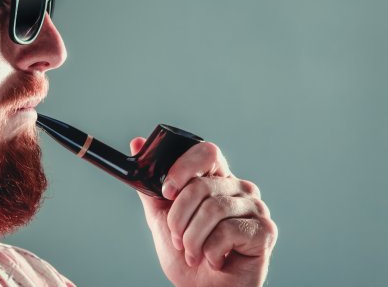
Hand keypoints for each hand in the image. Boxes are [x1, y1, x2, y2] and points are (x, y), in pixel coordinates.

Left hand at [129, 138, 276, 286]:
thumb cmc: (187, 256)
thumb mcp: (161, 216)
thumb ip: (151, 184)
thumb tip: (137, 144)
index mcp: (217, 180)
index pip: (206, 152)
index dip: (183, 168)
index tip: (166, 192)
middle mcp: (240, 189)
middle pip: (202, 185)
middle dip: (179, 218)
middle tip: (178, 238)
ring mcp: (255, 208)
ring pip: (213, 209)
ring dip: (193, 238)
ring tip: (193, 253)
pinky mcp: (265, 231)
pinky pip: (228, 231)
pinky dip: (211, 251)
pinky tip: (215, 259)